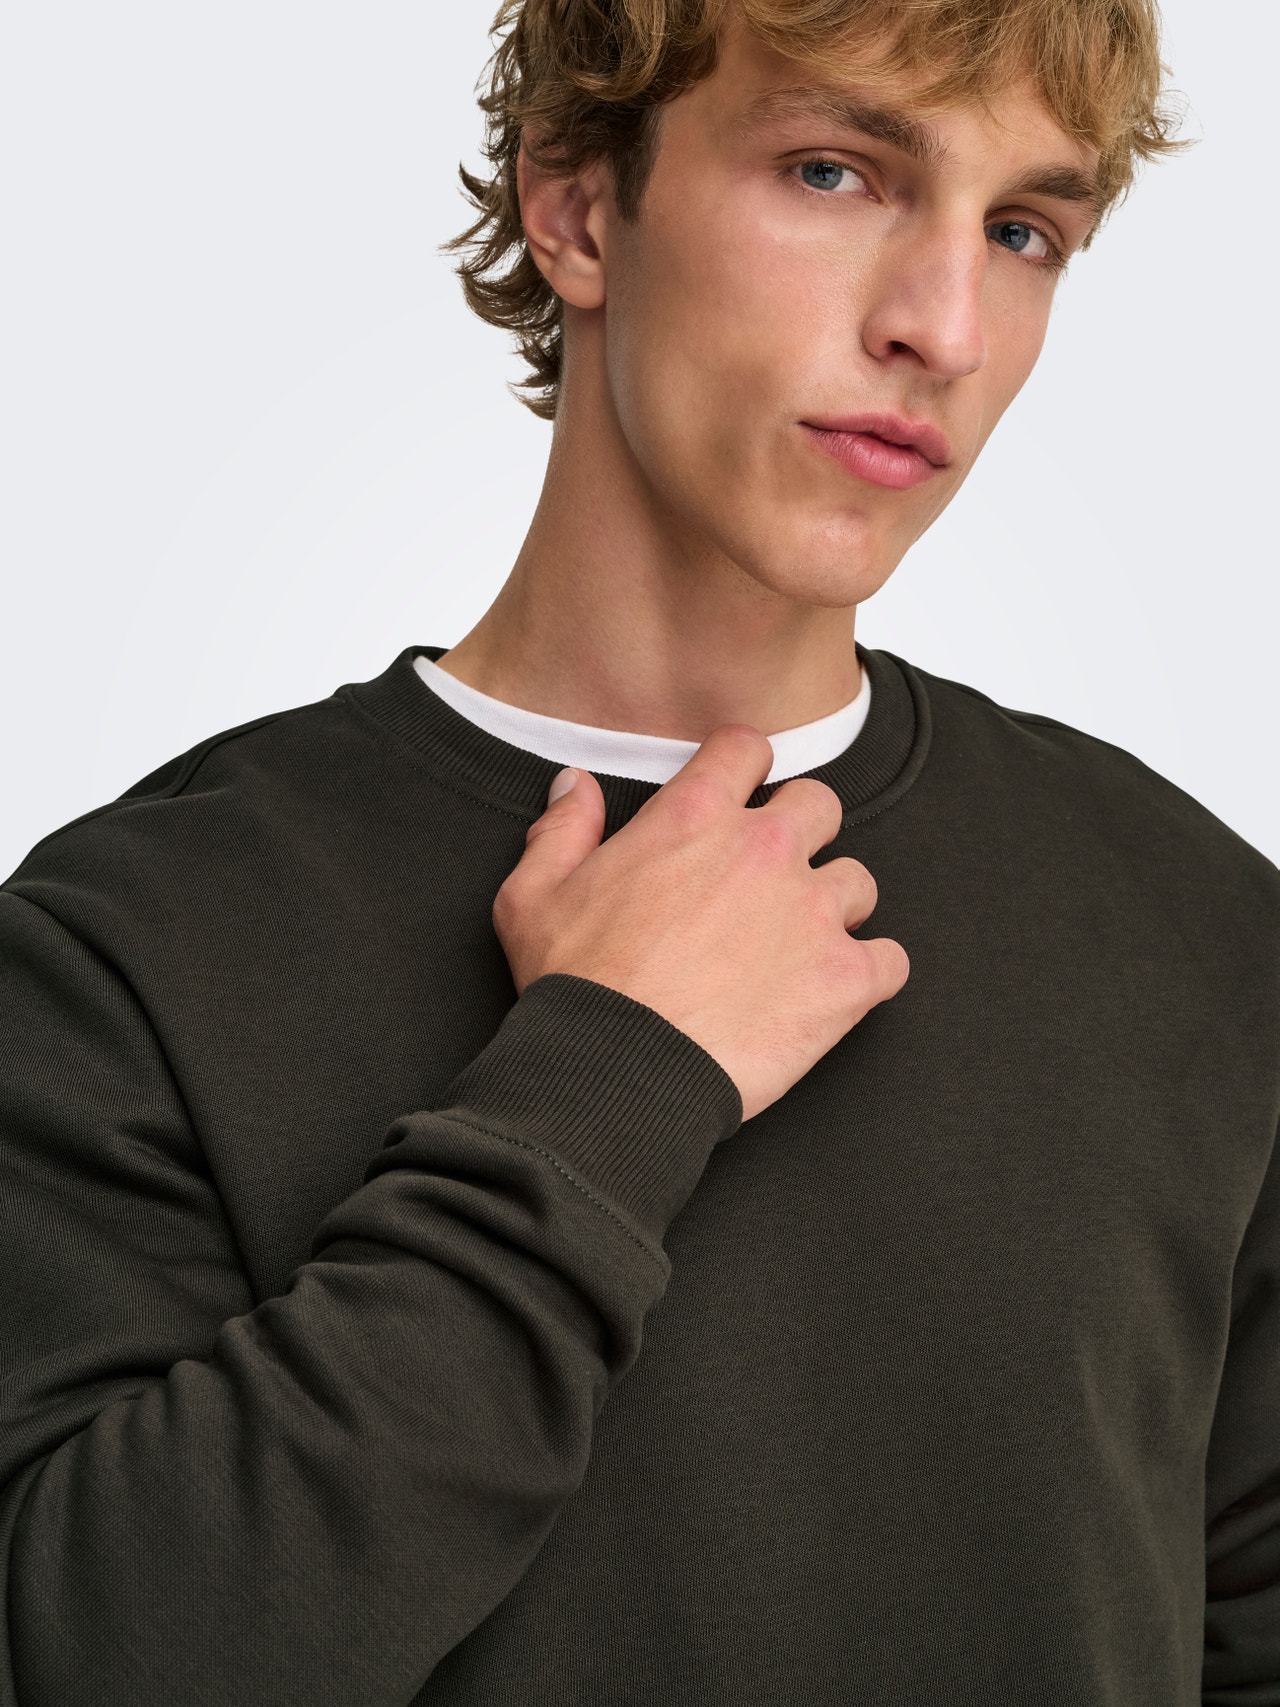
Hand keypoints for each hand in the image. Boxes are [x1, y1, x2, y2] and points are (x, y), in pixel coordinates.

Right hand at [493, 725, 908, 1121]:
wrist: (617, 1071)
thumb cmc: (573, 987)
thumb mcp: (533, 896)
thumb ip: (562, 830)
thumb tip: (577, 785)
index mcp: (694, 818)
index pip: (746, 750)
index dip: (745, 767)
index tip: (741, 793)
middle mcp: (764, 849)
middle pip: (820, 805)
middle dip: (802, 832)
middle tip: (773, 877)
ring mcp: (812, 912)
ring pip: (858, 883)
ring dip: (835, 908)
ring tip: (800, 946)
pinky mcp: (844, 978)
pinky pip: (891, 960)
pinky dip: (870, 975)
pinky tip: (836, 992)